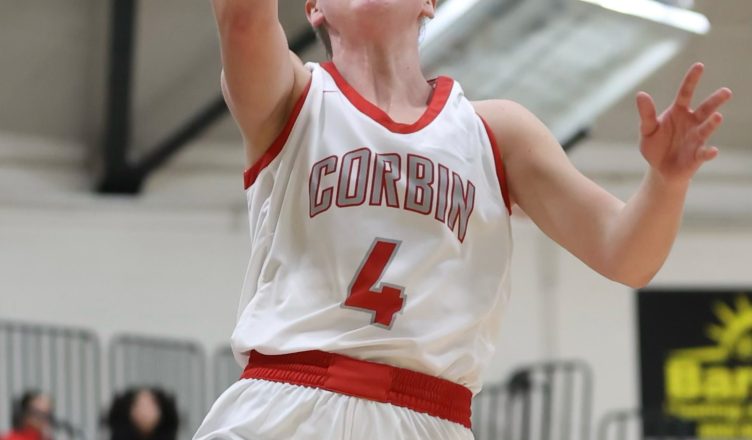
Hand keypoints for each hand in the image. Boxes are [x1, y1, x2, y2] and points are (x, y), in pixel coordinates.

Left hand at [636, 63, 732, 184]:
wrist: (660, 169)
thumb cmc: (655, 146)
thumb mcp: (647, 129)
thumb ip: (646, 114)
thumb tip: (641, 94)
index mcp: (678, 112)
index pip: (686, 93)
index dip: (692, 80)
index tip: (699, 65)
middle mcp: (691, 122)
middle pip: (705, 109)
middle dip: (715, 101)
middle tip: (726, 92)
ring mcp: (696, 139)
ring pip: (707, 128)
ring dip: (712, 123)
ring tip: (718, 117)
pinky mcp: (697, 156)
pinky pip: (704, 153)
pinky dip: (708, 152)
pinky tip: (712, 151)